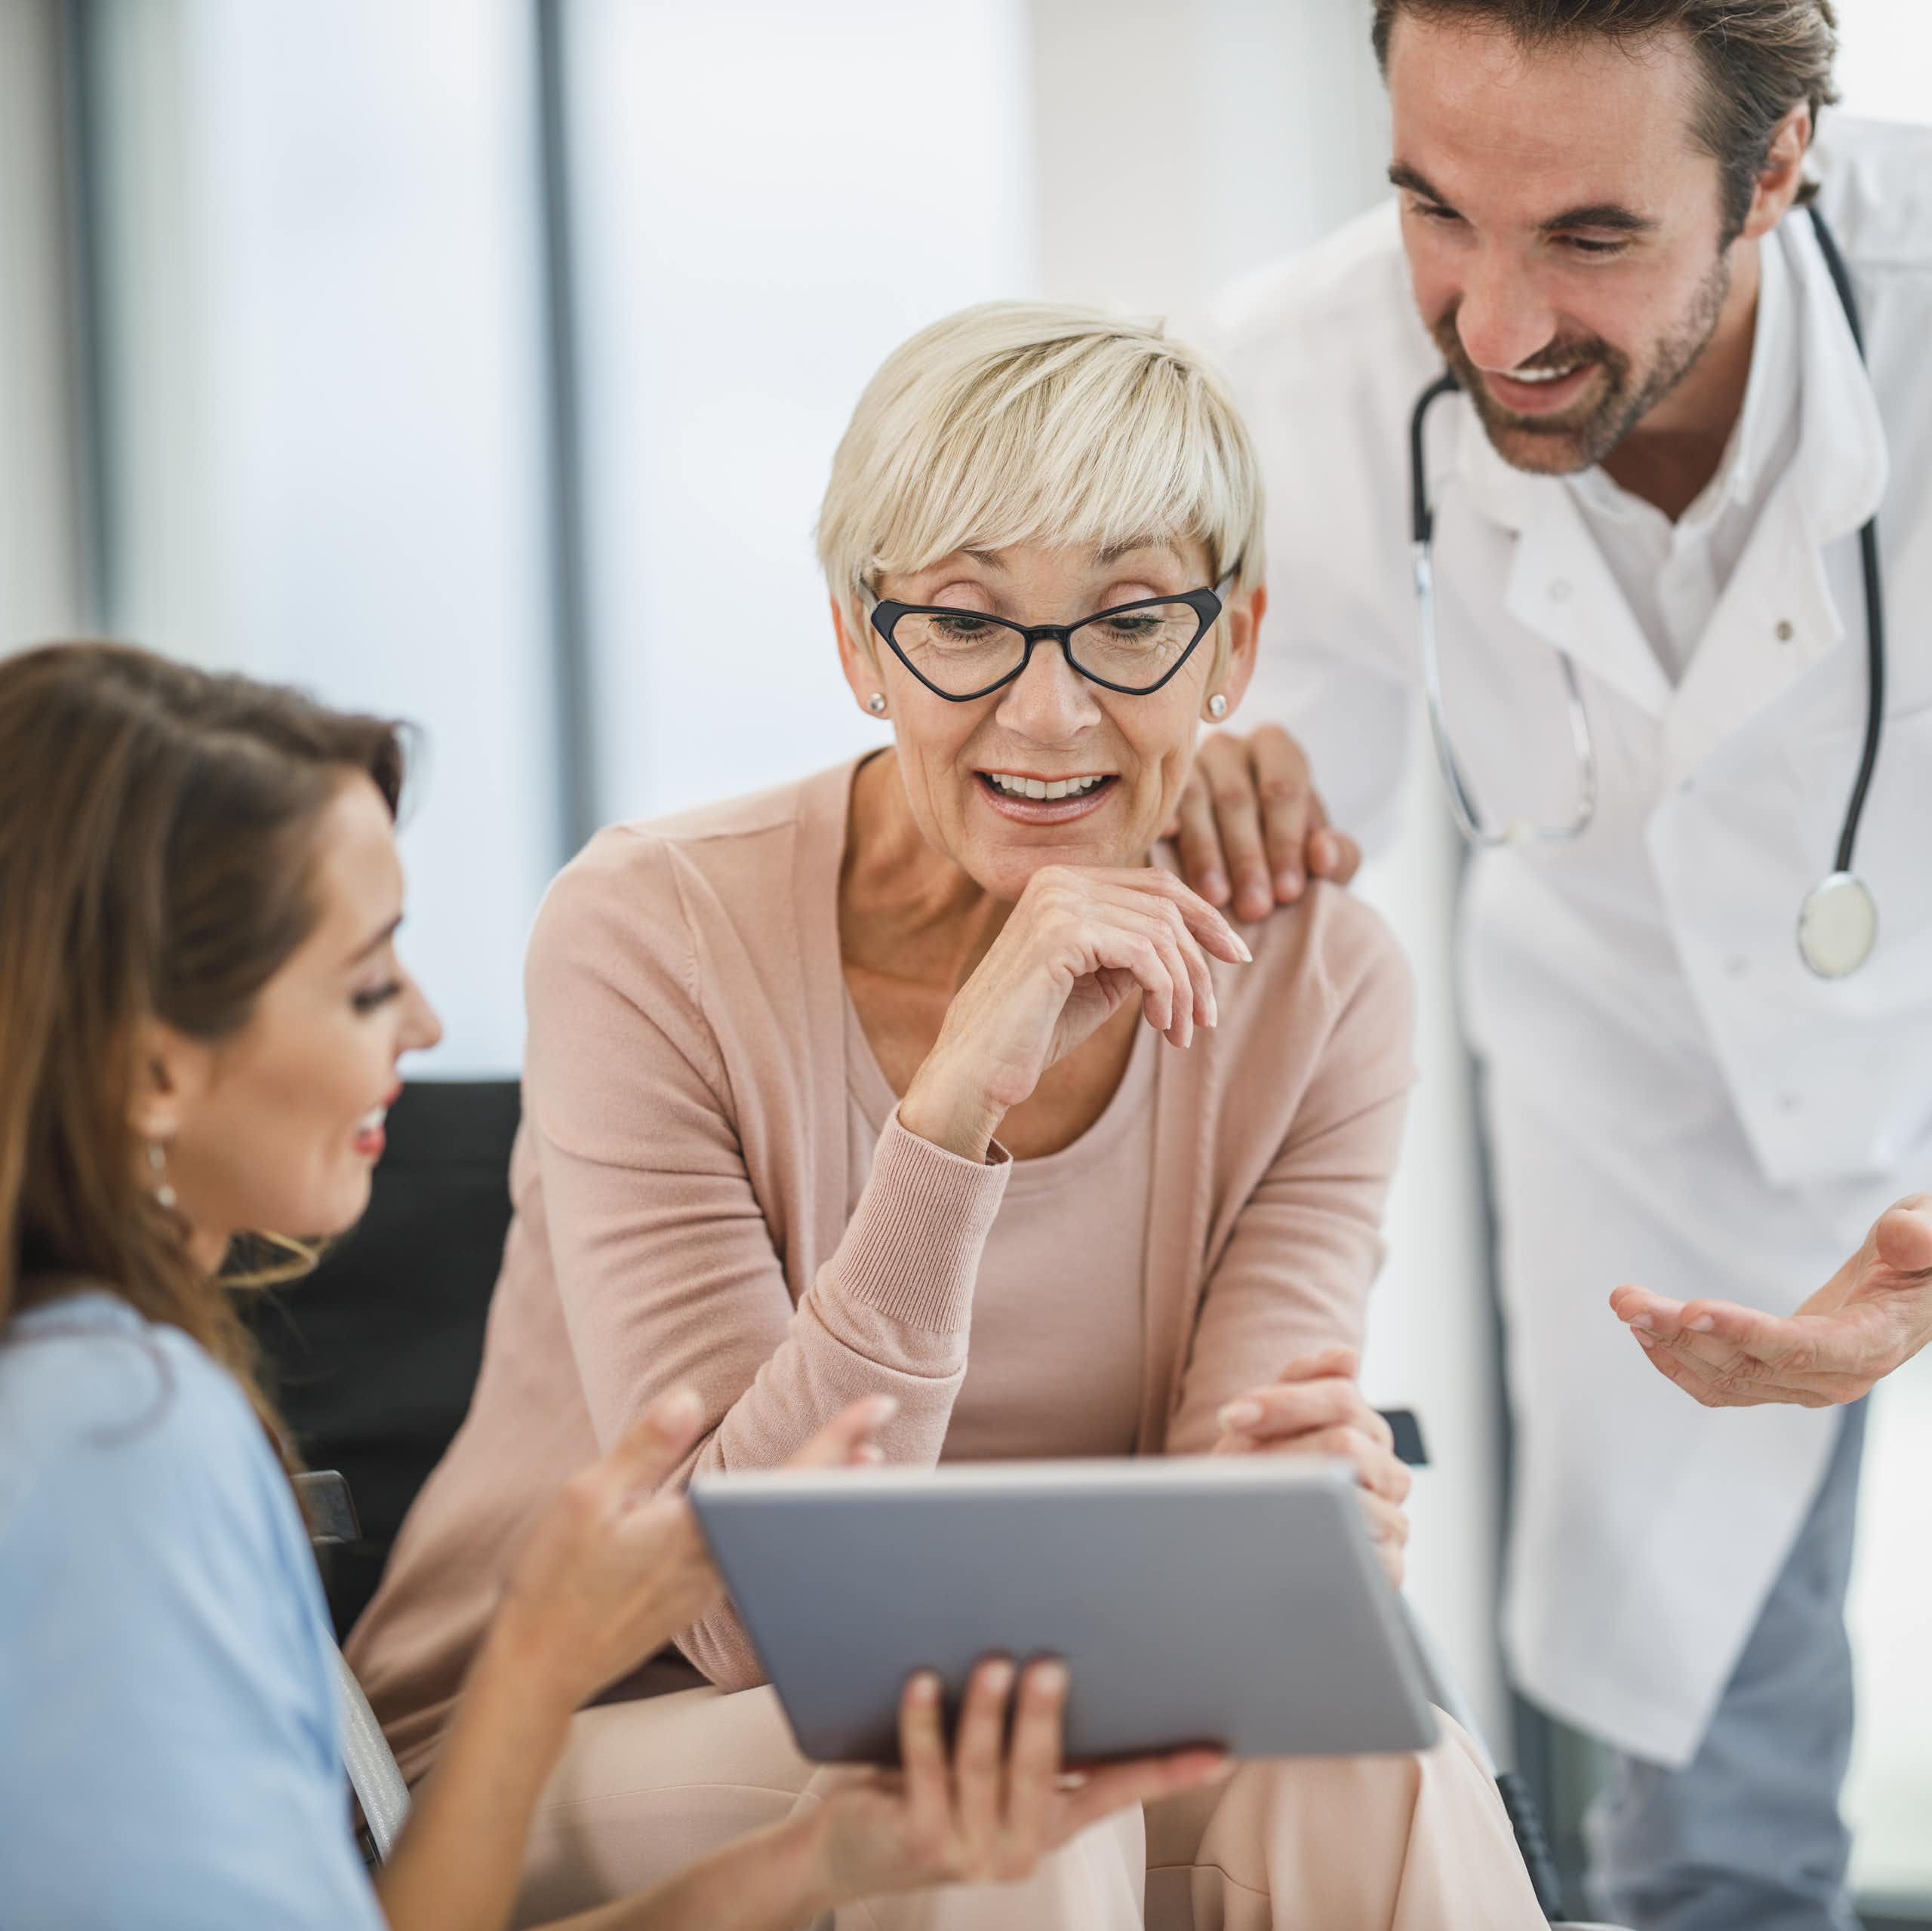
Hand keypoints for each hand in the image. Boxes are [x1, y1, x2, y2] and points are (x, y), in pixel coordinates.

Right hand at [492, 1389, 897, 1710]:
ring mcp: (711, 1588)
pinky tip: (790, 1512)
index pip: (786, 1480)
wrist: (540, 1668)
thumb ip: (643, 1448)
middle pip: (799, 1508)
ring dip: (822, 1496)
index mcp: (697, 1535)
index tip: (877, 1407)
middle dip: (843, 1463)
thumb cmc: (555, 1583)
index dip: (836, 1439)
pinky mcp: (698, 1600)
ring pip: (786, 1533)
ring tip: (859, 1464)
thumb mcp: (587, 1500)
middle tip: (881, 1425)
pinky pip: (762, 1554)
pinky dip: (788, 1523)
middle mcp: (718, 1566)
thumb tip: (688, 1398)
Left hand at [809, 1658, 1229, 1903]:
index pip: (1117, 1796)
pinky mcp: (916, 1838)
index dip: (1165, 1774)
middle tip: (1056, 1664)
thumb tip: (1061, 1648)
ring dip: (988, 1711)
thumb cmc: (926, 1791)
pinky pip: (924, 1771)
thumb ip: (1025, 1735)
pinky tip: (922, 1680)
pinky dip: (925, 1722)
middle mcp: (1017, 1845)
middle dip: (1049, 1716)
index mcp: (1049, 1825)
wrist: (848, 1853)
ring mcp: (967, 1848)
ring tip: (993, 1661)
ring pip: (983, 1769)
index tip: (1215, 1752)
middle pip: (1042, 1774)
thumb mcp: (989, 1771)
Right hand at [899, 865, 1251, 1159]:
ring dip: (1185, 989)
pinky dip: (1167, 993)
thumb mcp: (1099, 980)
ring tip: (1180, 1033)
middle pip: (1166, 904)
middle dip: (1200, 960)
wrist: (976, 1072)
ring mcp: (1057, 902)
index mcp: (1062, 881)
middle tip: (1208, 1016)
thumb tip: (1195, 940)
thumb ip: (1137, 950)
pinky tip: (1162, 1026)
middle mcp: (1057, 879)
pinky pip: (1146, 955)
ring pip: (1162, 933)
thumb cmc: (1034, 1033)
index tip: (1236, 956)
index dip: (1204, 916)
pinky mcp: (1061, 934)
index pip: (1155, 884)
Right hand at [1166, 725, 1360, 921]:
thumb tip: (1322, 852)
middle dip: (1247, 857)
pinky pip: (1160, 804)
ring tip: (1219, 899)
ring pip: (1196, 801)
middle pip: (1236, 797)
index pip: (1283, 788)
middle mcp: (1230, 748)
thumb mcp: (1320, 862)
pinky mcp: (1156, 786)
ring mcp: (1187, 763)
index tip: (1288, 892)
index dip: (1286, 841)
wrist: (1240, 865)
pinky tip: (1171, 849)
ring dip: (1207, 855)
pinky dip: (1167, 827)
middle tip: (1256, 908)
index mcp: (1276, 750)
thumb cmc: (1284, 857)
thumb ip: (1337, 859)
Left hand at [1210, 1345, 1411, 1586]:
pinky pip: (1361, 1549)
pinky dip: (1318, 1537)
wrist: (1251, 1543)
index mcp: (1368, 1430)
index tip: (1232, 1415)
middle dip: (1283, 1446)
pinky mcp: (1389, 1570)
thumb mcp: (1268, 1424)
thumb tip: (1347, 1356)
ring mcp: (1393, 1521)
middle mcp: (1389, 1472)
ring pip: (1353, 1494)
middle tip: (1235, 1455)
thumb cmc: (1260, 1476)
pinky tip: (1281, 1534)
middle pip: (1346, 1441)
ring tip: (1250, 1497)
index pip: (1341, 1397)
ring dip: (1295, 1494)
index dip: (1284, 1402)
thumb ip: (1301, 1382)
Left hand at [1610, 1195, 1931, 1407]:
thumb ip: (1920, 1237)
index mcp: (1870, 1343)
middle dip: (1679, 1331)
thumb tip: (1904, 1237)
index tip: (1691, 1309)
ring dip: (1668, 1345)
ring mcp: (1805, 1381)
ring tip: (1626, 1307)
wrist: (1924, 1286)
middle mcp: (1834, 1375)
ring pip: (1725, 1377)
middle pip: (1746, 1365)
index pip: (1800, 1347)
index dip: (1743, 1333)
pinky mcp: (1781, 1375)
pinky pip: (1723, 1382)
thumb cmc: (1923, 1260)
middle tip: (1627, 1300)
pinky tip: (1646, 1332)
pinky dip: (1679, 1360)